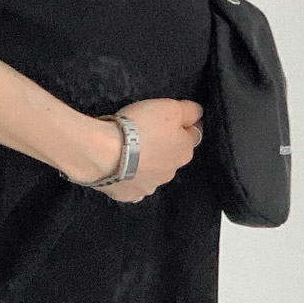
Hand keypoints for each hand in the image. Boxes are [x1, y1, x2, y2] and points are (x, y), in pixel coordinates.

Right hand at [85, 97, 204, 203]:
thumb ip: (189, 111)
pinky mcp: (128, 194)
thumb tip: (199, 113)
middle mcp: (170, 172)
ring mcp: (149, 186)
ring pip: (152, 172)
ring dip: (146, 163)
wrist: (104, 152)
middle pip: (171, 155)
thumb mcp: (171, 108)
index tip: (173, 118)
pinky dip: (129, 179)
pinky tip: (121, 170)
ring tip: (128, 150)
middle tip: (146, 131)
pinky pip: (132, 186)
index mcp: (184, 152)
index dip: (183, 125)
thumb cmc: (140, 128)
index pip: (192, 135)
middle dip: (163, 146)